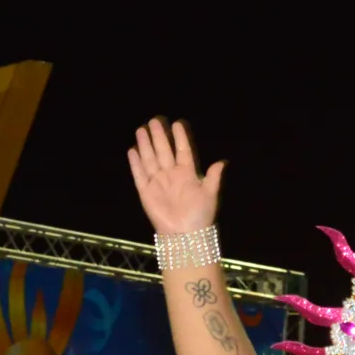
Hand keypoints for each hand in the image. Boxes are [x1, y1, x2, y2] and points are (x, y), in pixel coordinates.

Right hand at [128, 118, 222, 235]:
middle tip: (154, 120)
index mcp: (187, 174)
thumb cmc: (200, 215)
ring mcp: (158, 183)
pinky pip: (139, 175)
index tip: (177, 123)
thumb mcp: (210, 194)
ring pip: (150, 159)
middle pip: (163, 151)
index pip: (182, 151)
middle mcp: (171, 176)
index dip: (180, 138)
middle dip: (159, 136)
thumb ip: (214, 177)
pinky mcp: (146, 192)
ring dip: (146, 145)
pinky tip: (132, 150)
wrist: (185, 235)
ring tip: (142, 129)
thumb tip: (222, 161)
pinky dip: (135, 163)